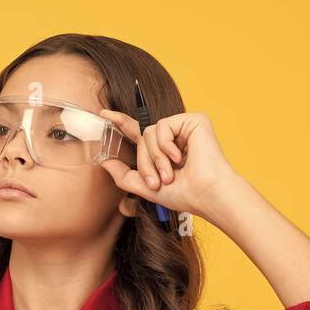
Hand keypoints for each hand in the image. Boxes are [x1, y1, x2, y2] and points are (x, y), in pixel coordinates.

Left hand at [96, 109, 240, 222]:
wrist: (206, 195)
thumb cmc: (185, 194)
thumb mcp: (147, 188)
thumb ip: (125, 175)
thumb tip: (104, 162)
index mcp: (164, 149)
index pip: (138, 133)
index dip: (120, 123)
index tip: (103, 114)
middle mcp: (174, 136)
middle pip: (142, 137)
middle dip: (145, 163)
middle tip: (158, 181)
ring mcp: (183, 127)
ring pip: (149, 132)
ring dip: (155, 158)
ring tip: (171, 174)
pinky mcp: (192, 120)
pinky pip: (163, 126)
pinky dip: (166, 146)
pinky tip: (180, 158)